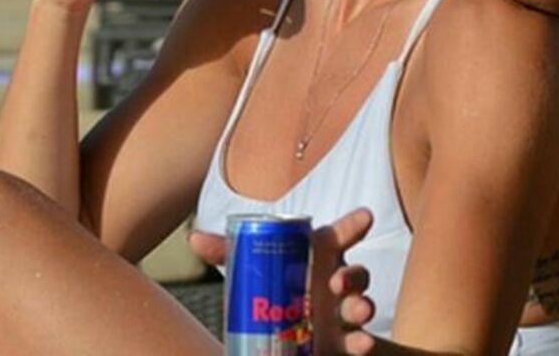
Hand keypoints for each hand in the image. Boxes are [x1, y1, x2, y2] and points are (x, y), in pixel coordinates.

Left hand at [188, 208, 379, 355]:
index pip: (341, 236)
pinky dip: (365, 342)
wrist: (287, 338)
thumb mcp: (250, 270)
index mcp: (319, 258)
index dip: (354, 224)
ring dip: (362, 306)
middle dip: (353, 275)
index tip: (365, 215)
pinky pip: (361, 341)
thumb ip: (226, 252)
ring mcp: (344, 313)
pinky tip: (363, 342)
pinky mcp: (345, 342)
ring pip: (362, 305)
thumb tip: (193, 237)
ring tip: (356, 311)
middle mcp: (337, 283)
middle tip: (337, 281)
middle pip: (355, 272)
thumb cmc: (273, 290)